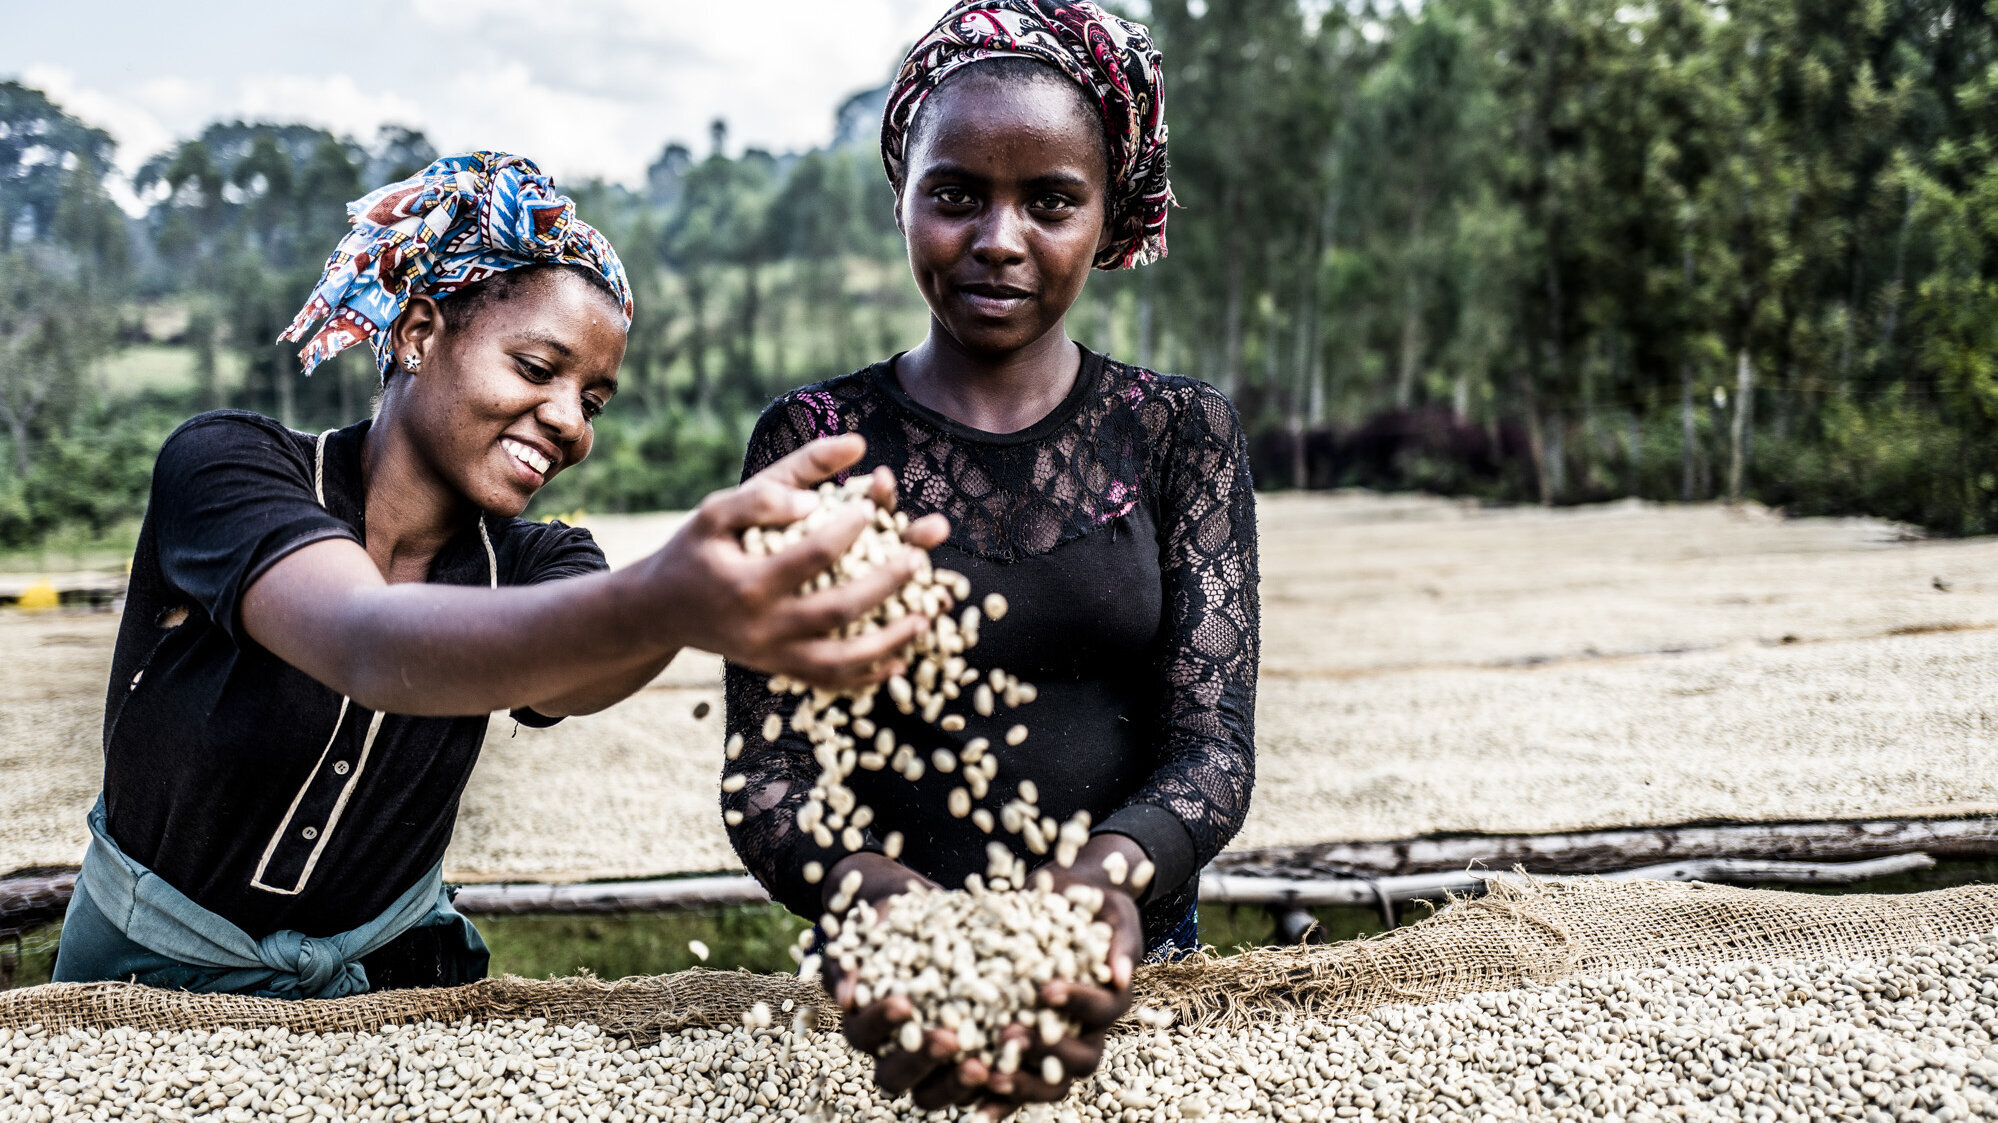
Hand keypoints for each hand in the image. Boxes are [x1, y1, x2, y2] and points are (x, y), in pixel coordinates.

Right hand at [641, 435, 948, 690]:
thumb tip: (838, 468)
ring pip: (841, 659)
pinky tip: (899, 660)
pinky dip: (866, 676)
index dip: (849, 529)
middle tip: (918, 558)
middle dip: (886, 584)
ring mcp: (772, 657)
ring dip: (889, 642)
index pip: (811, 555)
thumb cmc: (696, 549)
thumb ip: (776, 485)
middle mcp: (761, 627)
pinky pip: (829, 681)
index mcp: (746, 582)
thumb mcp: (719, 507)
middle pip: (837, 610)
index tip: (873, 506)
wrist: (660, 610)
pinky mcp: (779, 672)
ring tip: (926, 616)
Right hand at [818, 854, 993, 1111]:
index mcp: (865, 1024)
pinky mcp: (965, 1062)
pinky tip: (1013, 1067)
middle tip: (950, 1039)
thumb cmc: (887, 921)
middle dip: (921, 1060)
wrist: (922, 915)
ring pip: (933, 1093)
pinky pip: (975, 1086)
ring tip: (984, 1065)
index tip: (904, 1003)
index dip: (881, 1023)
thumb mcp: (867, 929)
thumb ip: (848, 958)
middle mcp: (893, 1052)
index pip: (865, 1034)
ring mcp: (930, 1063)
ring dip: (956, 1083)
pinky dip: (992, 1083)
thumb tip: (843, 997)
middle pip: (895, 1076)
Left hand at [977, 844, 1143, 1110]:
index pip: (1103, 1010)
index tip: (1045, 988)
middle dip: (1047, 1051)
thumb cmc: (1089, 903)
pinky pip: (1017, 1085)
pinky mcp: (1029, 1053)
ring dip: (1020, 1083)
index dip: (1078, 1002)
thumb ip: (1120, 940)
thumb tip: (1123, 973)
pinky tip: (971, 1102)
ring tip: (986, 1074)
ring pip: (1051, 1083)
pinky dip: (997, 1099)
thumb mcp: (1112, 910)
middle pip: (1081, 1060)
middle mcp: (1089, 1031)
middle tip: (1009, 1035)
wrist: (1063, 903)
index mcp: (1112, 998)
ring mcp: (1059, 1046)